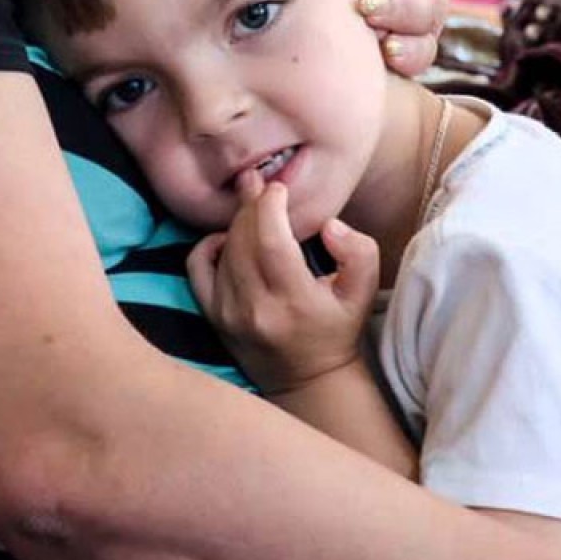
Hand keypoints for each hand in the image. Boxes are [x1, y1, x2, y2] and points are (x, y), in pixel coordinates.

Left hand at [186, 173, 379, 394]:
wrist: (307, 378)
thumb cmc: (336, 329)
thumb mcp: (363, 293)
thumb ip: (358, 252)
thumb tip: (327, 225)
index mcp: (294, 300)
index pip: (271, 241)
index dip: (269, 205)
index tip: (279, 188)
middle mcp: (256, 308)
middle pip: (244, 239)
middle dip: (251, 204)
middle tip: (258, 180)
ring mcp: (229, 314)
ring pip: (225, 250)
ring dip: (238, 221)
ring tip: (251, 204)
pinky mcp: (214, 317)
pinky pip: (197, 269)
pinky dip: (208, 245)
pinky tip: (227, 237)